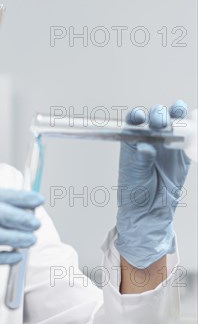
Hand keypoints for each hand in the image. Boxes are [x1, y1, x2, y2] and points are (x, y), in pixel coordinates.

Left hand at [115, 101, 190, 268]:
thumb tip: (145, 147)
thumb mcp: (135, 175)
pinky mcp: (183, 153)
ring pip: (174, 121)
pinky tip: (194, 125)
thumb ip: (141, 160)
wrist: (150, 210)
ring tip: (178, 113)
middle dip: (159, 115)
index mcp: (132, 141)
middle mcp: (149, 138)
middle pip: (155, 117)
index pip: (134, 121)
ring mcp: (167, 144)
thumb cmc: (134, 192)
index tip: (140, 118)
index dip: (137, 115)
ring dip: (177, 113)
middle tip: (161, 124)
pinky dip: (193, 128)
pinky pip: (190, 136)